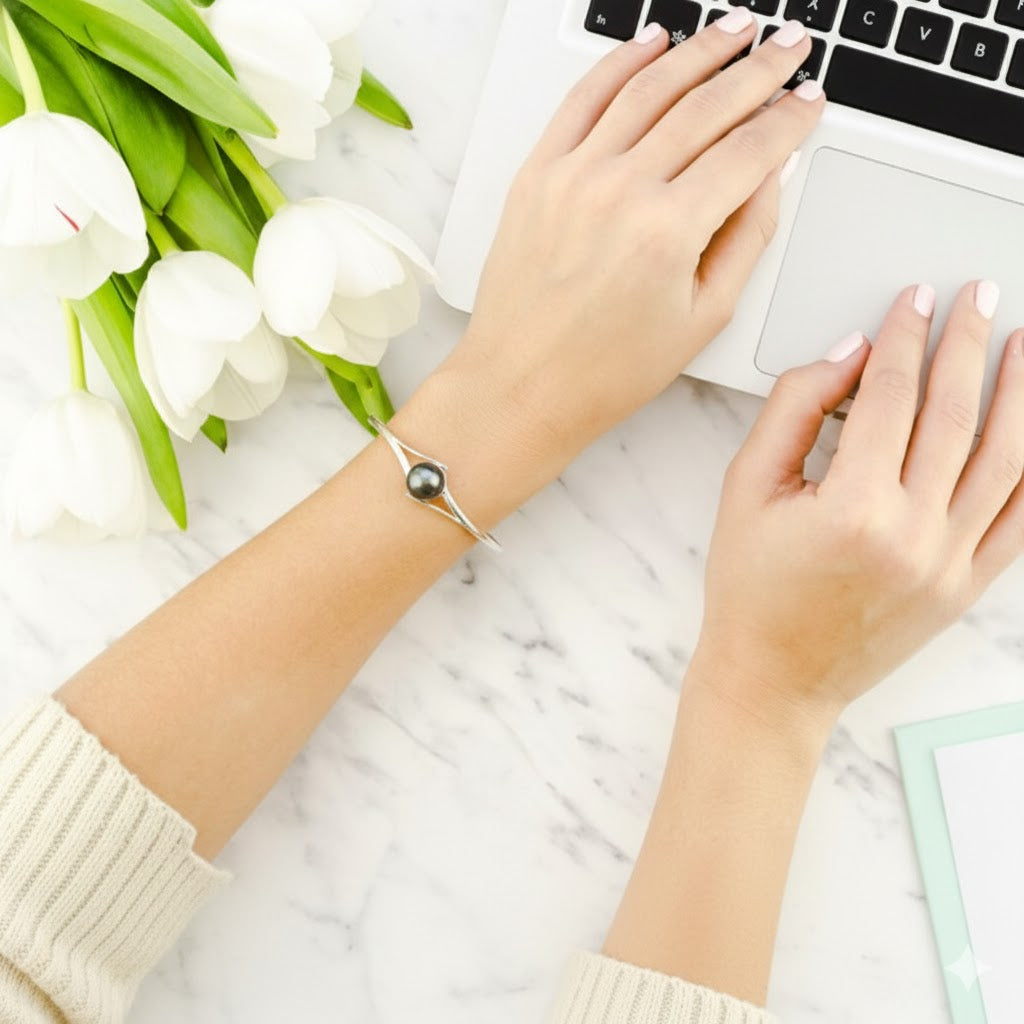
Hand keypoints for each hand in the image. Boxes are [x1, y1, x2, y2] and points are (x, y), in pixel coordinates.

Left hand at [442, 15, 824, 472]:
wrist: (521, 387)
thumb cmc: (605, 371)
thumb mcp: (702, 319)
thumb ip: (747, 238)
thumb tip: (772, 175)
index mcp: (669, 231)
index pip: (749, 150)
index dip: (789, 118)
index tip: (810, 100)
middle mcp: (621, 191)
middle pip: (706, 107)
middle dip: (758, 70)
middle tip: (788, 46)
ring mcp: (573, 176)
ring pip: (648, 88)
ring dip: (699, 51)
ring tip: (735, 29)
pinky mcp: (537, 175)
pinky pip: (583, 99)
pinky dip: (621, 64)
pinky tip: (652, 44)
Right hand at [696, 281, 1023, 728]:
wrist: (773, 676)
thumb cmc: (751, 589)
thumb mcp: (744, 488)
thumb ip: (792, 410)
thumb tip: (846, 354)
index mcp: (851, 508)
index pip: (891, 395)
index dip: (905, 337)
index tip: (915, 300)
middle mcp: (911, 535)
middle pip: (955, 415)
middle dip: (968, 346)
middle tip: (978, 300)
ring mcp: (947, 564)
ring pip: (1005, 459)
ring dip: (1019, 393)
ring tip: (1023, 344)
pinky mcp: (964, 586)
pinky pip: (1020, 517)